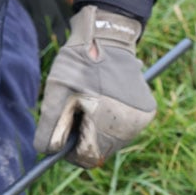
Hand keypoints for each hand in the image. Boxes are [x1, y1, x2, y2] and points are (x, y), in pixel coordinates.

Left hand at [34, 4, 155, 167]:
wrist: (106, 36)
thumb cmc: (79, 63)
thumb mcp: (56, 93)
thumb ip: (50, 127)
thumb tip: (48, 152)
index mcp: (109, 124)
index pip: (86, 158)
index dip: (69, 150)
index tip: (63, 132)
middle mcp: (131, 127)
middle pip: (101, 151)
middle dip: (85, 137)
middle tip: (78, 110)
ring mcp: (142, 120)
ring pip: (113, 141)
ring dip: (98, 130)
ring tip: (93, 101)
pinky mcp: (147, 111)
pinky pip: (124, 128)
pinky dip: (112, 120)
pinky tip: (106, 99)